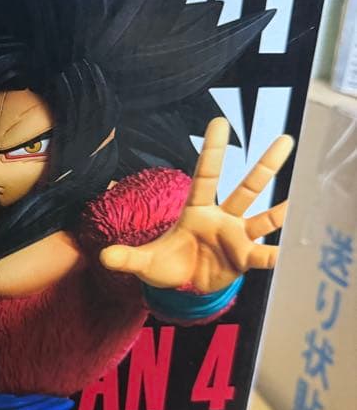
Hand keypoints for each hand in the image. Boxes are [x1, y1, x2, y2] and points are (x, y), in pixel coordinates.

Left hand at [99, 118, 292, 292]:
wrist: (184, 288)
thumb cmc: (167, 266)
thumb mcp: (144, 261)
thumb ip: (126, 257)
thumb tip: (103, 257)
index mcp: (196, 210)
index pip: (205, 175)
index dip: (212, 150)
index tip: (219, 120)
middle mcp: (222, 218)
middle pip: (247, 187)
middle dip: (265, 164)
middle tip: (286, 137)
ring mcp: (237, 237)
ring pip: (264, 216)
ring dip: (283, 207)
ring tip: (305, 193)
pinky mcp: (245, 258)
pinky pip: (263, 254)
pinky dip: (275, 254)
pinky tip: (292, 250)